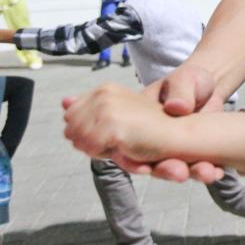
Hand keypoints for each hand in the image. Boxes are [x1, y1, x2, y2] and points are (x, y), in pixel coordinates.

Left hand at [62, 83, 183, 170]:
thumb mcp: (119, 113)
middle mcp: (104, 95)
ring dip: (96, 149)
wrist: (181, 132)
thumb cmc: (153, 127)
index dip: (86, 130)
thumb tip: (64, 102)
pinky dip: (104, 154)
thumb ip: (90, 106)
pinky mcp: (113, 129)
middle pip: (70, 128)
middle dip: (87, 140)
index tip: (112, 131)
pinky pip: (91, 149)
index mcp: (105, 90)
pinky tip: (123, 148)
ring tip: (121, 143)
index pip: (71, 116)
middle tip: (118, 140)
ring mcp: (108, 111)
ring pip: (78, 140)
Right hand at [138, 63, 227, 182]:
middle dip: (164, 170)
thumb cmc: (189, 81)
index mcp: (136, 123)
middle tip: (180, 172)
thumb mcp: (184, 79)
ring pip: (175, 170)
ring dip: (189, 174)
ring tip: (206, 172)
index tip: (145, 166)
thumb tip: (176, 107)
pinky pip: (197, 169)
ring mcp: (172, 152)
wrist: (212, 89)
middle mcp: (150, 142)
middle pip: (150, 164)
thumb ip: (180, 90)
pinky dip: (206, 172)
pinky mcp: (193, 157)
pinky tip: (217, 171)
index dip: (130, 160)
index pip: (123, 146)